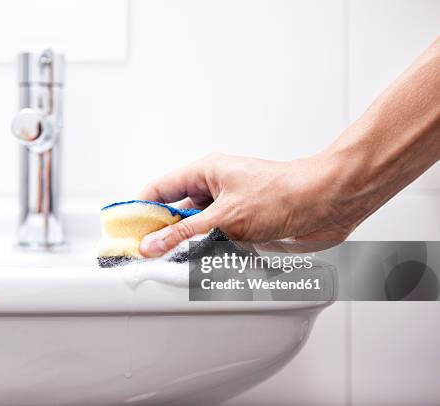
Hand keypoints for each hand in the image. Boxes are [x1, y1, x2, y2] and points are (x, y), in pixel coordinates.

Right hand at [137, 152, 355, 256]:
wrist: (327, 204)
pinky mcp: (243, 227)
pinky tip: (200, 264)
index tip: (124, 230)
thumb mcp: (225, 216)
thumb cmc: (284, 193)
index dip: (139, 209)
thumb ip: (185, 233)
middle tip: (143, 253)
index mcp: (205, 173)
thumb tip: (152, 243)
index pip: (160, 189)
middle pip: (174, 212)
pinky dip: (206, 253)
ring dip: (185, 245)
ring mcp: (228, 209)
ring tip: (171, 261)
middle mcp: (214, 189)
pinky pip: (214, 242)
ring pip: (194, 230)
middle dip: (160, 232)